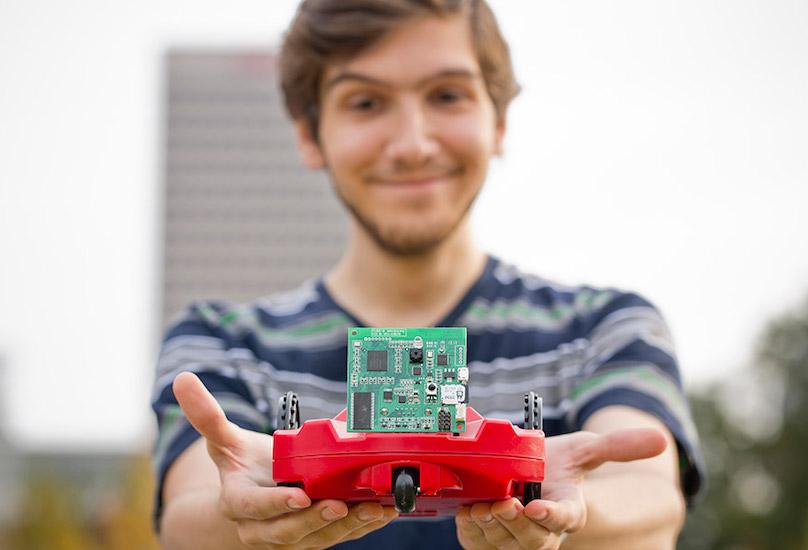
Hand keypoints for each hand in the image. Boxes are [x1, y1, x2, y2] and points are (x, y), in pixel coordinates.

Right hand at [173, 372, 397, 547]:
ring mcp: (290, 536)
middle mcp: (262, 528)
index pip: (254, 508)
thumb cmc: (242, 466)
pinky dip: (360, 528)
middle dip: (316, 521)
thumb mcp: (223, 440)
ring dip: (347, 527)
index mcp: (238, 503)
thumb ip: (206, 415)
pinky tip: (381, 512)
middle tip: (340, 505)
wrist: (253, 495)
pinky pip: (338, 538)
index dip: (275, 504)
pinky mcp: (313, 538)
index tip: (300, 497)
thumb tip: (183, 380)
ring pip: (317, 539)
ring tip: (371, 510)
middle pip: (289, 531)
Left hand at [455, 428, 666, 548]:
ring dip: (491, 527)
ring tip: (482, 507)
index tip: (536, 506)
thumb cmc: (555, 462)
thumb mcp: (585, 449)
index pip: (564, 518)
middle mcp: (544, 532)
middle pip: (532, 539)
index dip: (551, 515)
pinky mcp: (490, 543)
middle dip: (516, 524)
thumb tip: (661, 439)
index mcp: (569, 510)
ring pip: (504, 543)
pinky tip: (469, 512)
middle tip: (503, 504)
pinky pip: (479, 544)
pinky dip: (472, 531)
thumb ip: (618, 446)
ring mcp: (516, 541)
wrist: (524, 472)